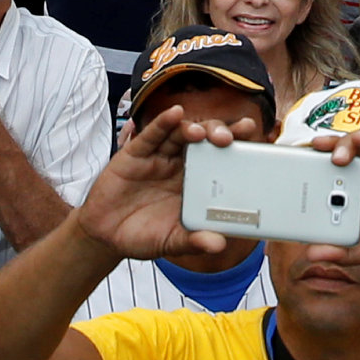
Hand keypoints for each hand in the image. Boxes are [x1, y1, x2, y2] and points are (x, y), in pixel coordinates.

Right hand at [76, 105, 245, 261]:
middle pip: (204, 140)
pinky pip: (152, 135)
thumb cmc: (144, 236)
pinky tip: (175, 114)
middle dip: (218, 133)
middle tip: (229, 138)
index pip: (220, 159)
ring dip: (193, 128)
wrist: (106, 236)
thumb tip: (219, 244)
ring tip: (201, 132)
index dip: (236, 146)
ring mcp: (158, 157)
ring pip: (180, 134)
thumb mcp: (171, 242)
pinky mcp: (135, 154)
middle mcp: (179, 165)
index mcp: (194, 183)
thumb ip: (193, 242)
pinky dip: (163, 123)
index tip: (253, 137)